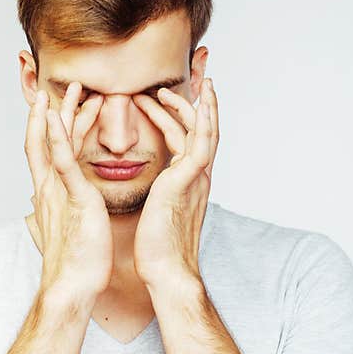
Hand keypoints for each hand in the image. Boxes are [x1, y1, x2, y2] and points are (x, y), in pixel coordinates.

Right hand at [25, 82, 112, 303]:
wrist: (72, 286)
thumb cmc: (76, 264)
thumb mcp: (72, 231)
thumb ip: (65, 214)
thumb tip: (61, 210)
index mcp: (52, 195)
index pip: (50, 154)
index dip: (53, 129)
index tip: (61, 108)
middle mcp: (49, 189)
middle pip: (45, 141)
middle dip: (52, 112)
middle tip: (62, 87)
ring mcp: (57, 191)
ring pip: (52, 144)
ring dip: (57, 113)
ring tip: (66, 89)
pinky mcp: (72, 197)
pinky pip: (61, 161)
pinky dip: (56, 136)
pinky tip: (54, 116)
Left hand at [130, 77, 218, 291]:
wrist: (165, 271)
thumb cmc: (156, 250)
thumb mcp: (153, 214)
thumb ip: (156, 197)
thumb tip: (148, 193)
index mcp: (186, 183)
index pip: (187, 141)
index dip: (179, 118)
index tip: (164, 100)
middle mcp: (196, 177)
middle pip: (202, 130)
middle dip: (194, 104)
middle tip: (179, 82)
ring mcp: (196, 177)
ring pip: (204, 130)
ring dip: (194, 104)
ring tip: (182, 83)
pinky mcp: (188, 181)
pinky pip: (200, 142)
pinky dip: (200, 118)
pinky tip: (192, 100)